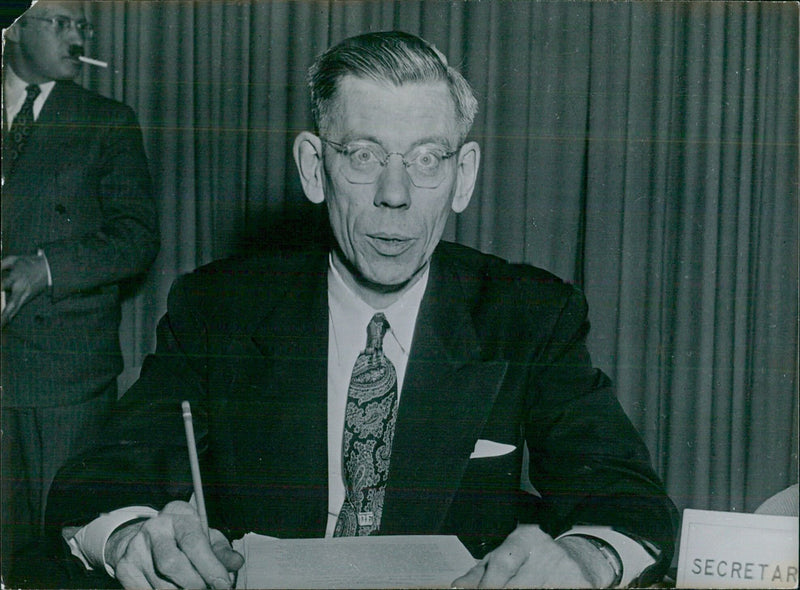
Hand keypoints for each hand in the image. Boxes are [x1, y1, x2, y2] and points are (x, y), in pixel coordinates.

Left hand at [1, 254, 48, 325]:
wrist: (49, 270)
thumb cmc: (28, 263)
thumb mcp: (13, 260)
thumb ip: (0, 266)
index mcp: (16, 278)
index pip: (1, 286)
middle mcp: (20, 290)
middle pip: (11, 305)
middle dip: (4, 315)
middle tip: (0, 323)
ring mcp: (25, 296)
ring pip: (14, 310)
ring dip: (6, 319)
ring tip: (1, 326)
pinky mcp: (27, 299)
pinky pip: (16, 309)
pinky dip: (9, 316)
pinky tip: (3, 323)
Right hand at [106, 501, 243, 588]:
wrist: (145, 537)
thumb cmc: (184, 538)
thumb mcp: (205, 537)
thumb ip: (221, 551)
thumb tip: (236, 563)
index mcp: (178, 516)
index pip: (193, 542)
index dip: (210, 566)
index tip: (223, 584)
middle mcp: (154, 529)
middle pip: (172, 564)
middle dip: (195, 584)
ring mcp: (136, 548)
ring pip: (160, 584)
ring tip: (194, 589)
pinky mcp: (125, 568)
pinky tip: (175, 589)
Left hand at [452, 524, 608, 588]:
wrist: (579, 558)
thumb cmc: (531, 559)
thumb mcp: (505, 558)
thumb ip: (479, 574)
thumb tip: (457, 587)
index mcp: (524, 538)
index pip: (503, 562)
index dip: (489, 583)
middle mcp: (546, 549)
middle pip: (518, 584)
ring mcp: (565, 567)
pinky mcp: (580, 582)